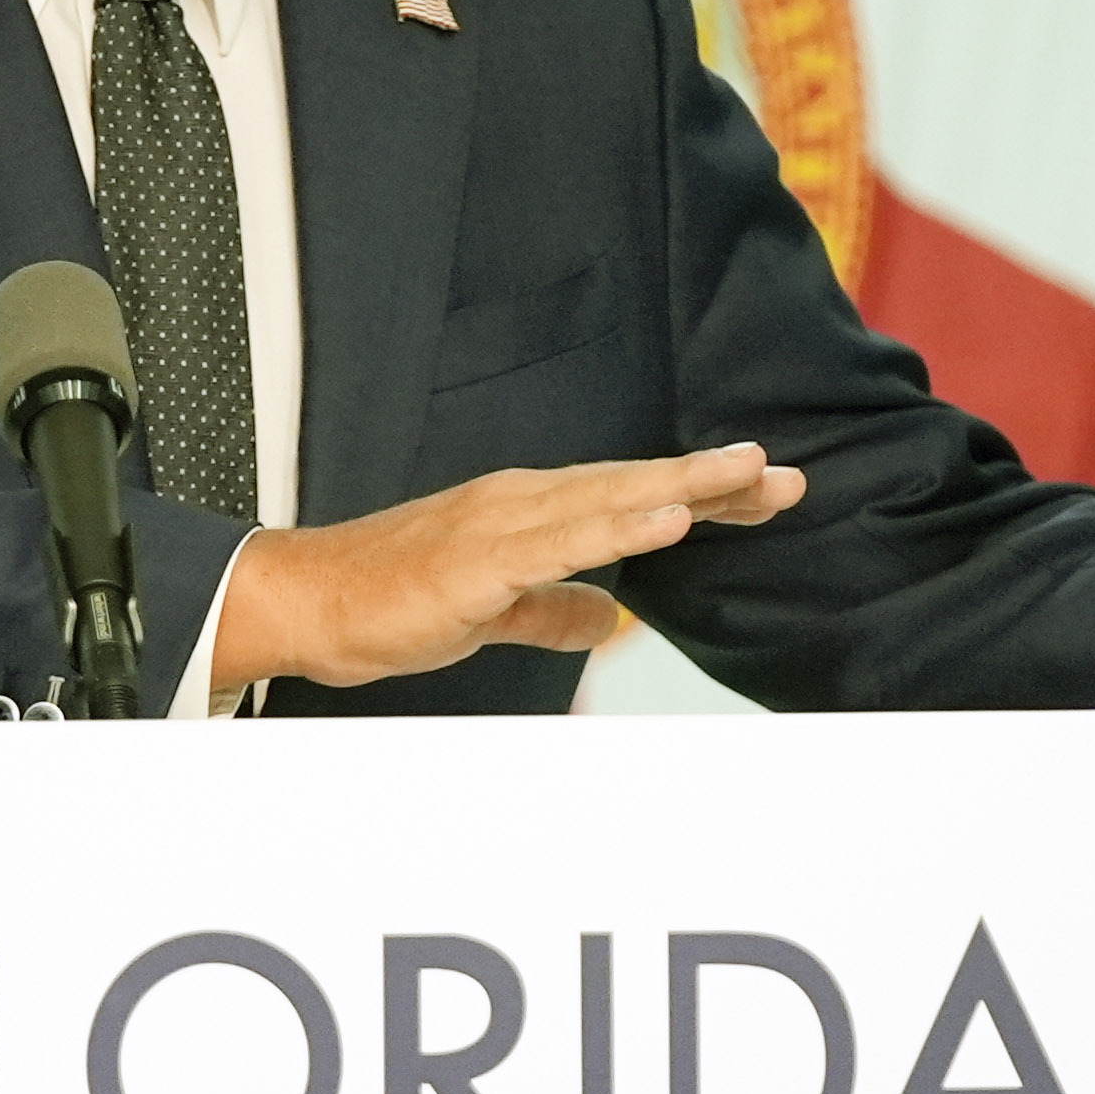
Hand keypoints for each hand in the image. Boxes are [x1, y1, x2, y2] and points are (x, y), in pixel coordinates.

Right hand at [213, 443, 803, 691]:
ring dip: (680, 489)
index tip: (767, 488)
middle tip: (785, 476)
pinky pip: (560, 543)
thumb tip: (607, 617)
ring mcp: (501, 525)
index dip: (702, 493)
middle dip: (713, 482)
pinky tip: (663, 521)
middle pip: (635, 486)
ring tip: (744, 478)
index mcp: (530, 511)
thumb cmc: (392, 599)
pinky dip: (617, 528)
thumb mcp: (494, 611)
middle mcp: (523, 502)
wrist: (310, 602)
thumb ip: (551, 608)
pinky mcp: (478, 561)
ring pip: (608, 501)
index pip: (633, 496)